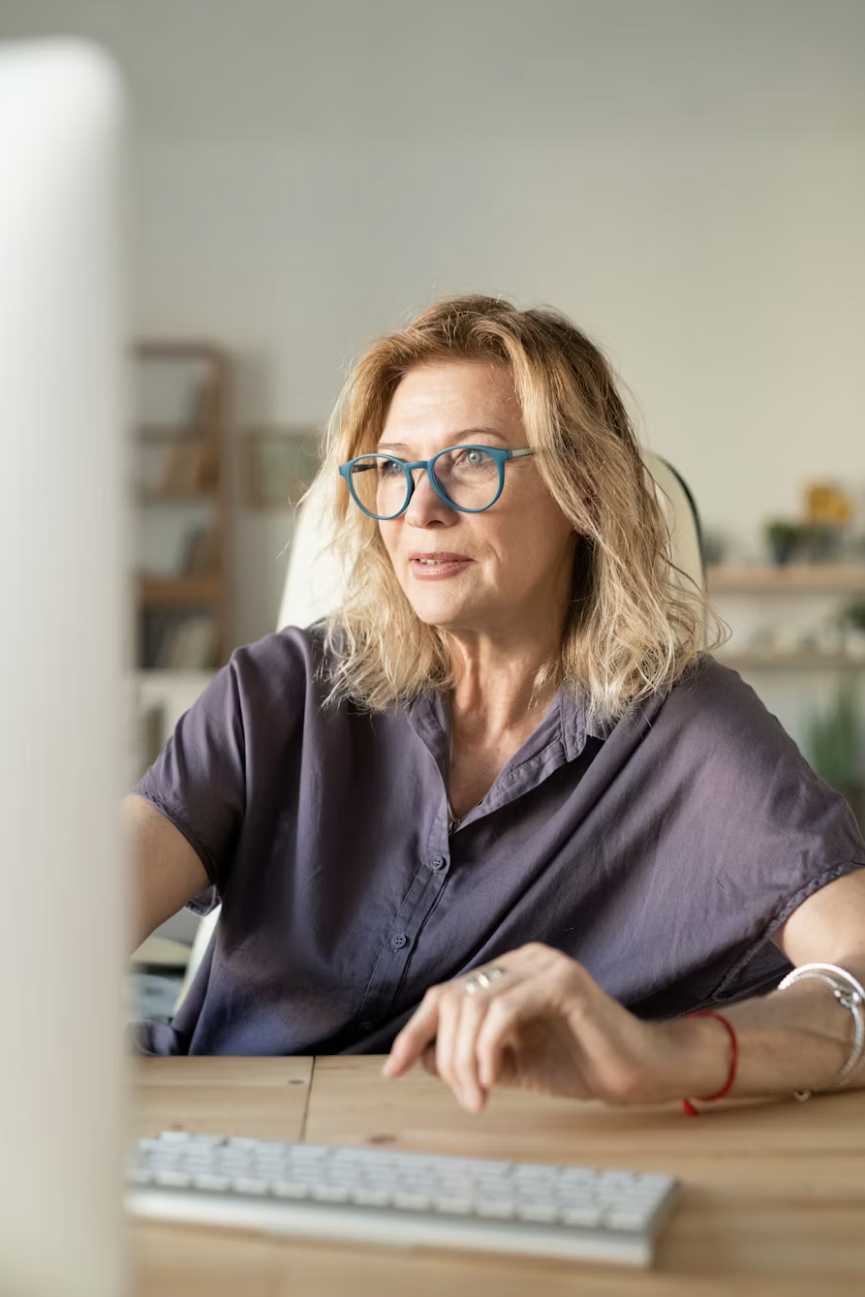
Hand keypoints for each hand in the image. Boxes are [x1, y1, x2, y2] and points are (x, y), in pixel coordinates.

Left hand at [382, 942, 726, 1111]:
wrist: (638, 1073)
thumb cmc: (578, 1064)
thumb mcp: (509, 1065)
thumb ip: (469, 1057)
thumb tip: (421, 1058)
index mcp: (507, 974)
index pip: (445, 995)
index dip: (415, 1032)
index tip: (393, 1071)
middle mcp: (521, 960)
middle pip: (454, 1000)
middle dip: (448, 1057)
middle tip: (467, 1099)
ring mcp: (543, 965)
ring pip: (474, 1007)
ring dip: (466, 1061)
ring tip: (480, 1096)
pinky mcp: (563, 981)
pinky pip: (504, 1010)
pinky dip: (487, 1049)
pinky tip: (493, 1079)